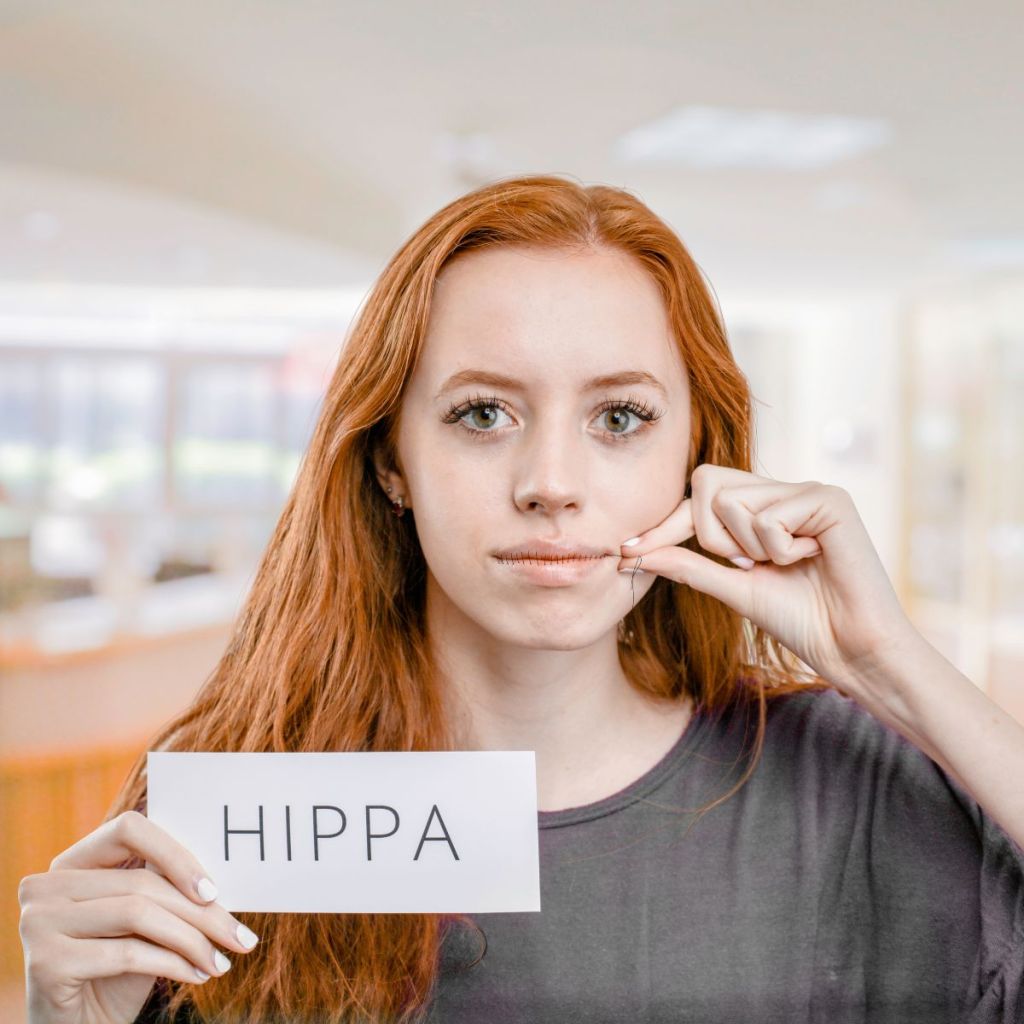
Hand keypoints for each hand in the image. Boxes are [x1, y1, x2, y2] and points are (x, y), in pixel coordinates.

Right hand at [18, 809, 259, 1023]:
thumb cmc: (116, 972)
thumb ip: (166, 889)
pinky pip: (127, 953)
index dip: (175, 855)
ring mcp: (40, 920)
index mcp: (74, 862)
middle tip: (242, 937)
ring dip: (192, 940)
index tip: (214, 890)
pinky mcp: (46, 960)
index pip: (129, 829)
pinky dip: (172, 965)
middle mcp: (48, 884)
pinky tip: (197, 976)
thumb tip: (223, 876)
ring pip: (138, 912)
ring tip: (220, 961)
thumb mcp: (145, 923)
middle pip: (142, 880)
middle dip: (202, 912)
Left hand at [617, 464, 920, 691]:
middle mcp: (783, 490)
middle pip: (707, 483)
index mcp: (762, 508)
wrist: (851, 648)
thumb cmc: (800, 620)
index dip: (665, 524)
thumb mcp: (733, 589)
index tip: (627, 551)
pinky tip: (812, 560)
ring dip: (749, 548)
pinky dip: (779, 550)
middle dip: (711, 535)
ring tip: (788, 564)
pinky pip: (768, 517)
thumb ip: (690, 566)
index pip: (699, 495)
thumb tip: (636, 553)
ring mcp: (807, 490)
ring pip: (733, 502)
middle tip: (748, 564)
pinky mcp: (829, 498)